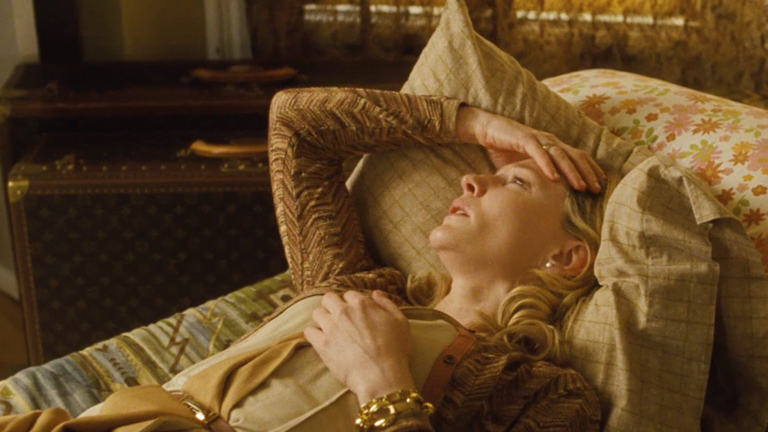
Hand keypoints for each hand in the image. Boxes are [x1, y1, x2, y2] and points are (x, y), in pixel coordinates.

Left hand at [304, 290, 415, 403]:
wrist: (381, 376)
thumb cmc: (394, 350)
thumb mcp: (401, 323)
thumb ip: (387, 304)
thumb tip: (376, 293)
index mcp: (362, 304)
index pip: (349, 294)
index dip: (352, 303)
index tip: (355, 314)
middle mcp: (344, 312)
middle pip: (328, 298)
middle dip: (333, 306)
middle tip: (339, 318)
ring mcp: (331, 327)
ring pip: (317, 313)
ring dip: (323, 319)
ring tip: (330, 329)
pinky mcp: (322, 344)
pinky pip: (308, 331)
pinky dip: (314, 334)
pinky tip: (322, 340)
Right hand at [456, 106, 605, 192]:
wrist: (487, 130)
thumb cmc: (506, 148)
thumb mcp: (524, 165)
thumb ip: (535, 175)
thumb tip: (542, 195)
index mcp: (553, 146)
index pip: (578, 157)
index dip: (591, 170)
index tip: (600, 185)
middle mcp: (550, 141)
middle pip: (575, 156)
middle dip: (588, 173)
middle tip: (597, 190)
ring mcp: (538, 139)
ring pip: (561, 155)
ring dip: (572, 172)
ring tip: (581, 187)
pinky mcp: (524, 139)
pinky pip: (539, 153)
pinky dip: (548, 165)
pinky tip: (555, 178)